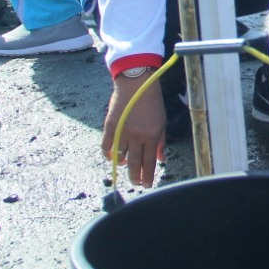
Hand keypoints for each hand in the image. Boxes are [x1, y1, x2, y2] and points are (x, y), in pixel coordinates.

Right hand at [100, 72, 165, 187]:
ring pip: (119, 157)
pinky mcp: (110, 126)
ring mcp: (122, 131)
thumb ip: (161, 142)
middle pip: (134, 163)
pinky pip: (106, 146)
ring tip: (124, 168)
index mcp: (151, 135)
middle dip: (135, 176)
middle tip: (136, 182)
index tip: (146, 185)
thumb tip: (162, 160)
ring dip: (121, 165)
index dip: (148, 176)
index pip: (149, 162)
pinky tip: (112, 157)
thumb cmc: (152, 102)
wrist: (136, 84)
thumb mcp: (162, 122)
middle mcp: (136, 136)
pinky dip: (108, 154)